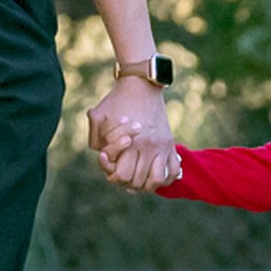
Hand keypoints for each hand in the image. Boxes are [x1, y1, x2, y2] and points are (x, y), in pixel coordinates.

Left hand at [88, 77, 178, 191]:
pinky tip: (154, 175)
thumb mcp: (98, 117)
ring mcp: (162, 146)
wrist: (141, 85)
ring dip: (147, 185)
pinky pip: (174, 171)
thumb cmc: (115, 101)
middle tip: (123, 176)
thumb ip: (95, 139)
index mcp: (131, 142)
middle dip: (128, 183)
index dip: (114, 178)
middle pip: (139, 182)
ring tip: (139, 180)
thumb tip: (103, 157)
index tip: (112, 170)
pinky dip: (166, 178)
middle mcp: (149, 147)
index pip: (123, 176)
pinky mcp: (170, 143)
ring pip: (158, 181)